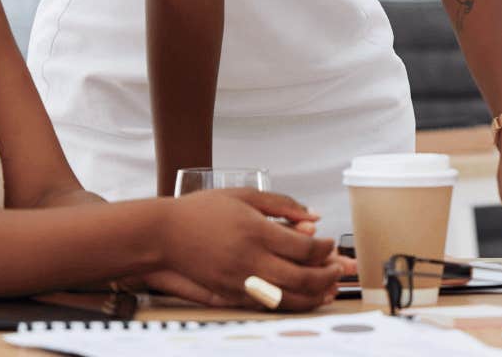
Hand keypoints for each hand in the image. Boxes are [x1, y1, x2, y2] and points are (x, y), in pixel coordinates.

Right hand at [158, 189, 350, 310]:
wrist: (163, 235)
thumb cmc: (202, 211)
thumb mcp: (245, 196)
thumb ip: (283, 204)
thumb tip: (314, 216)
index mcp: (256, 231)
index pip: (305, 247)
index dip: (325, 248)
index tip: (329, 243)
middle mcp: (249, 260)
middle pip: (301, 277)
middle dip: (327, 275)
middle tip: (337, 269)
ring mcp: (239, 281)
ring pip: (287, 298)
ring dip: (313, 296)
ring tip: (327, 288)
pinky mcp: (230, 295)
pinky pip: (267, 305)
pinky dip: (289, 304)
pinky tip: (301, 297)